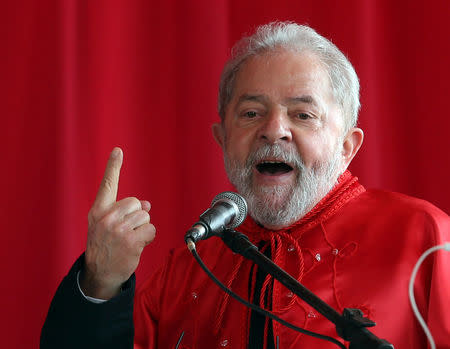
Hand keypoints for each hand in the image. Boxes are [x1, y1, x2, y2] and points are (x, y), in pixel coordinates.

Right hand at [80, 147, 155, 298]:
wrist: (100, 272)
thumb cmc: (105, 246)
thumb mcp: (107, 226)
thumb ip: (123, 211)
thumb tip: (146, 204)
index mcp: (98, 211)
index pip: (108, 185)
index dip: (113, 167)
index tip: (118, 151)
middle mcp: (107, 217)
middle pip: (136, 202)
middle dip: (136, 215)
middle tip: (125, 231)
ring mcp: (119, 229)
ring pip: (145, 215)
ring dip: (143, 227)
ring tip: (130, 239)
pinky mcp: (131, 240)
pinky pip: (151, 229)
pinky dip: (148, 237)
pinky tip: (137, 245)